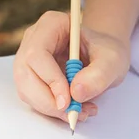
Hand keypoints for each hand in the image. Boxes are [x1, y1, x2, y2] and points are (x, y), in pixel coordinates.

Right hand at [13, 10, 130, 123]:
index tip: (68, 101)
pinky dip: (52, 110)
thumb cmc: (106, 52)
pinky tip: (74, 109)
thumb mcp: (112, 60)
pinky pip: (33, 98)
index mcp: (51, 24)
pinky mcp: (30, 78)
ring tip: (80, 111)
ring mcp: (27, 59)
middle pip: (25, 73)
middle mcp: (33, 40)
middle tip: (71, 114)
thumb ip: (99, 75)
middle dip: (46, 100)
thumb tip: (76, 93)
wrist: (103, 57)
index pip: (37, 53)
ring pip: (26, 89)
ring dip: (50, 108)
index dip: (49, 79)